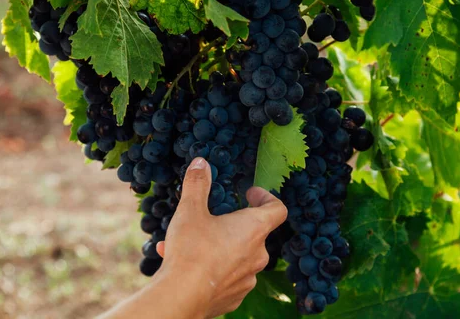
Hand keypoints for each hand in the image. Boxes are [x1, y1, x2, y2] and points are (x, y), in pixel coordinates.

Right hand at [156, 157, 287, 317]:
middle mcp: (258, 255)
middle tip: (211, 218)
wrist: (181, 297)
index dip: (266, 197)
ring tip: (187, 243)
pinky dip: (213, 268)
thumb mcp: (190, 210)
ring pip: (237, 255)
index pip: (278, 209)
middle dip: (232, 223)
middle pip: (254, 232)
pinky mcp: (234, 297)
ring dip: (217, 246)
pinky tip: (186, 265)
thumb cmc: (191, 251)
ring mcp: (248, 279)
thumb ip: (198, 184)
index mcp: (254, 229)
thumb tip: (201, 162)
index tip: (249, 194)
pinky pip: (227, 276)